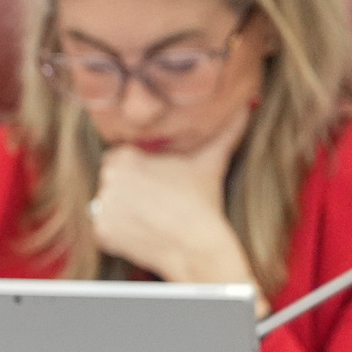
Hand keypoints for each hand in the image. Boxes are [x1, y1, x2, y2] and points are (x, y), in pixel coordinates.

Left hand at [89, 98, 257, 288]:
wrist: (197, 247)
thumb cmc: (203, 201)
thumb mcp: (211, 160)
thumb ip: (226, 130)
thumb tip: (249, 104)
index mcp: (124, 157)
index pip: (121, 158)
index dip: (141, 171)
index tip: (158, 183)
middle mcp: (107, 179)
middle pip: (113, 181)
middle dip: (131, 190)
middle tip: (158, 202)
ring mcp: (102, 207)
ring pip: (109, 205)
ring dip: (124, 210)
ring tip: (153, 217)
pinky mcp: (101, 232)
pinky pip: (105, 229)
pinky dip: (120, 233)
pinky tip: (144, 232)